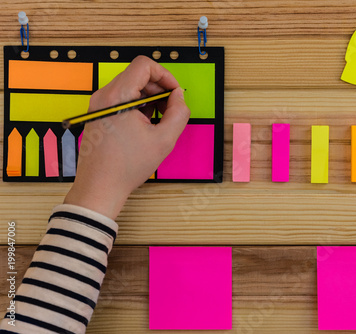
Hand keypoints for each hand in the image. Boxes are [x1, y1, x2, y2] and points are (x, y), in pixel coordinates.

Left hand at [64, 56, 189, 219]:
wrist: (100, 187)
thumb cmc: (126, 166)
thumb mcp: (164, 140)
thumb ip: (178, 113)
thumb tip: (179, 97)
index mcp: (117, 96)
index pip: (144, 65)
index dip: (165, 75)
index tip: (174, 93)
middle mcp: (104, 95)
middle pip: (137, 74)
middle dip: (159, 88)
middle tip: (171, 109)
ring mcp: (98, 104)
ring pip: (130, 86)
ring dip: (150, 98)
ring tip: (159, 120)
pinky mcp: (98, 114)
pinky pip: (122, 99)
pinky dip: (138, 105)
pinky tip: (146, 125)